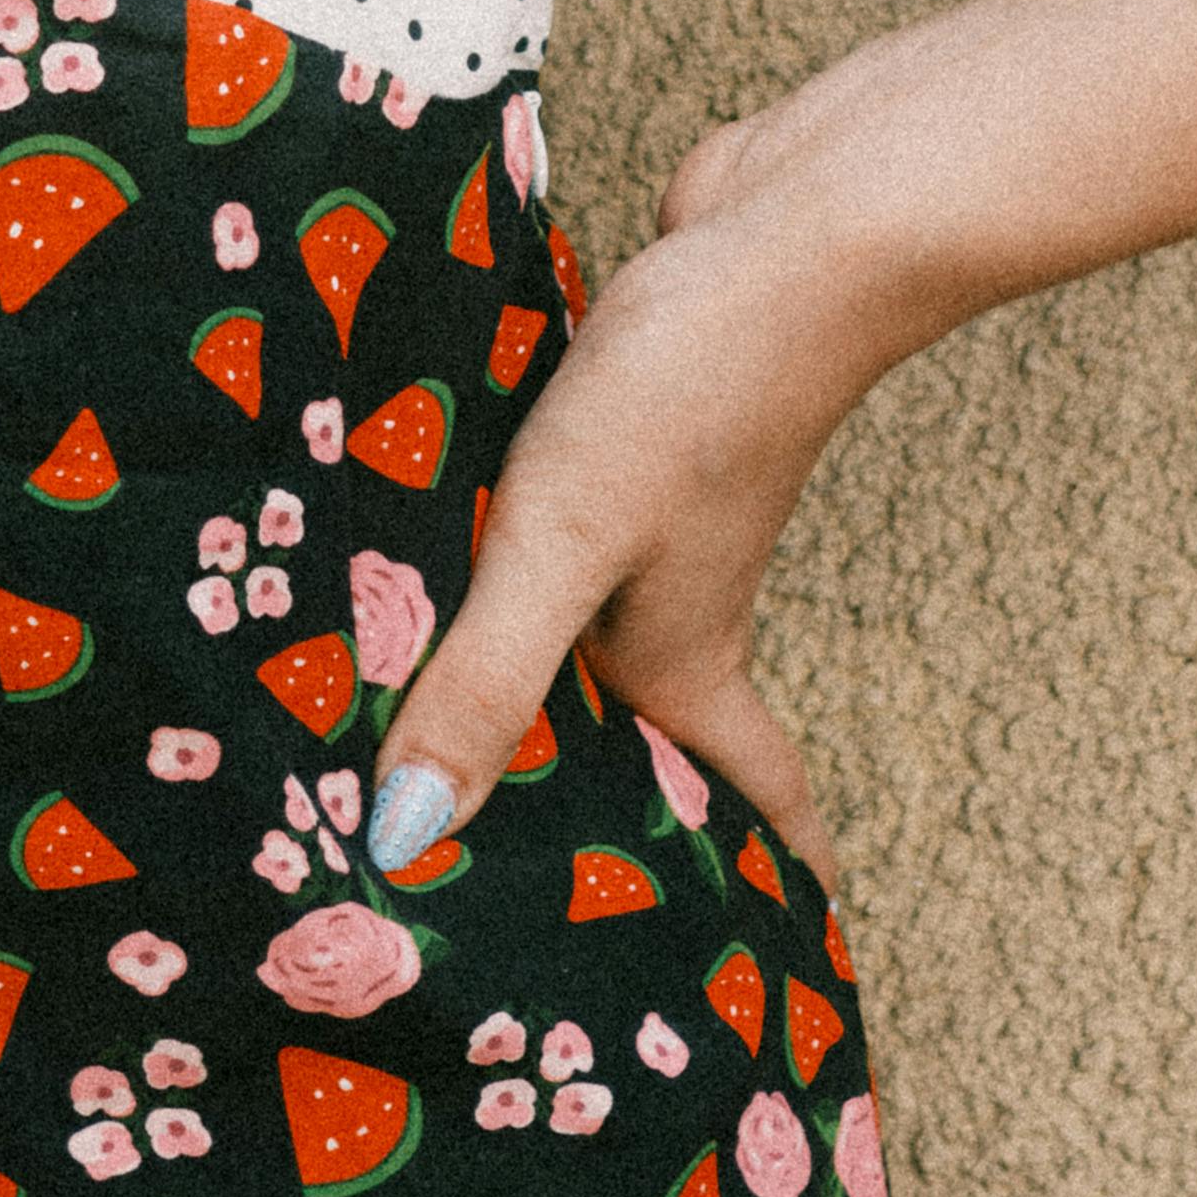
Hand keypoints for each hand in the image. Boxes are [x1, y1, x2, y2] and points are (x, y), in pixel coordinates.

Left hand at [358, 91, 927, 889]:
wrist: (794, 220)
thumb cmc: (699, 386)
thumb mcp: (567, 539)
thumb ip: (485, 676)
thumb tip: (402, 840)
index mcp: (687, 660)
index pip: (750, 806)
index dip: (759, 893)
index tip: (755, 975)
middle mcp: (678, 600)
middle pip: (656, 730)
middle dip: (608, 808)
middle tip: (520, 884)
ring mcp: (656, 513)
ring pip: (594, 623)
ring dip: (536, 675)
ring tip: (438, 729)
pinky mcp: (621, 428)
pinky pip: (551, 522)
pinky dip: (503, 554)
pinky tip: (430, 545)